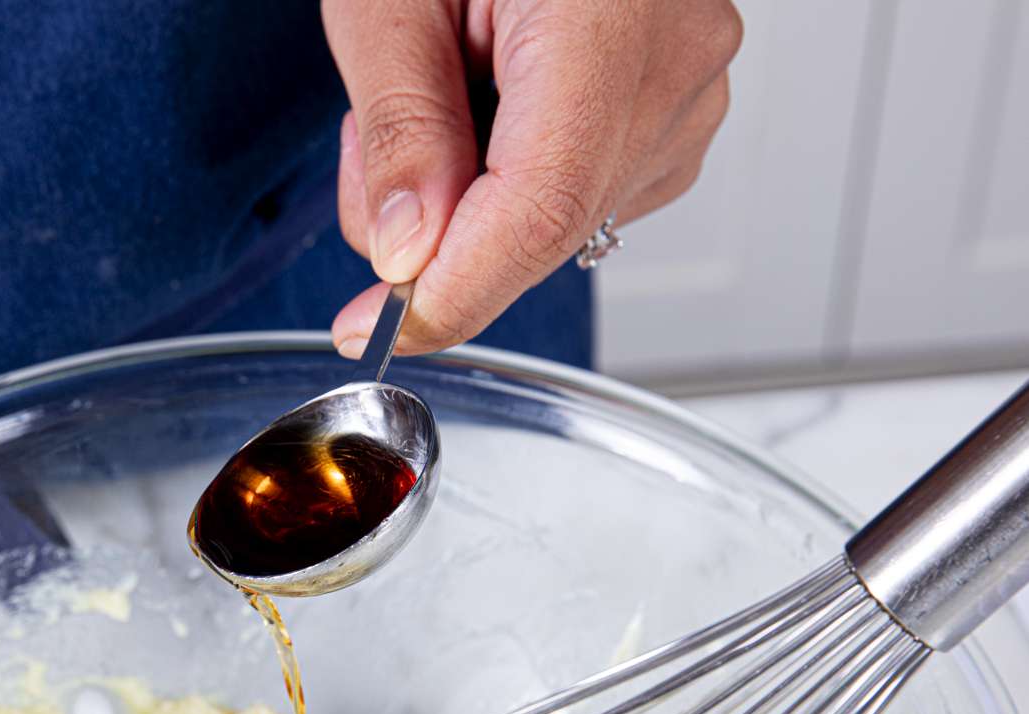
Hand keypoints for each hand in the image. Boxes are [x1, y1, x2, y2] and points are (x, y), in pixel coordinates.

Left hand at [324, 0, 741, 355]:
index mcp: (607, 25)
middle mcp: (675, 69)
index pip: (535, 215)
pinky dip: (512, 178)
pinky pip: (581, 194)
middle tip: (377, 142)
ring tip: (445, 86)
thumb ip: (403, 130)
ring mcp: (691, 95)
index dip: (449, 294)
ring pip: (556, 221)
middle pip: (540, 229)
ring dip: (469, 198)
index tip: (373, 330)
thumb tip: (405, 256)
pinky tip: (493, 103)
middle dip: (434, 227)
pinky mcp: (679, 116)